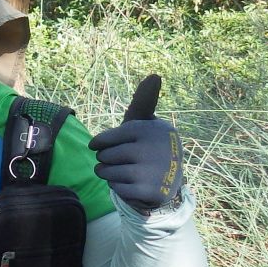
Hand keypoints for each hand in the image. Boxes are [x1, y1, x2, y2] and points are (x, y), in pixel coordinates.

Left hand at [88, 74, 184, 212]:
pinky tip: (133, 185)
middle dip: (106, 161)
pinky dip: (119, 188)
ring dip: (110, 175)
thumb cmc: (147, 147)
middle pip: (104, 156)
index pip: (103, 139)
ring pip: (107, 172)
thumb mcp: (144, 124)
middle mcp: (154, 147)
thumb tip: (155, 75)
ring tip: (126, 172)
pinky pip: (116, 188)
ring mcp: (153, 170)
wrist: (168, 182)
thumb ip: (143, 102)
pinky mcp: (150, 191)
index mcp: (150, 128)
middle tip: (123, 161)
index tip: (104, 147)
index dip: (99, 145)